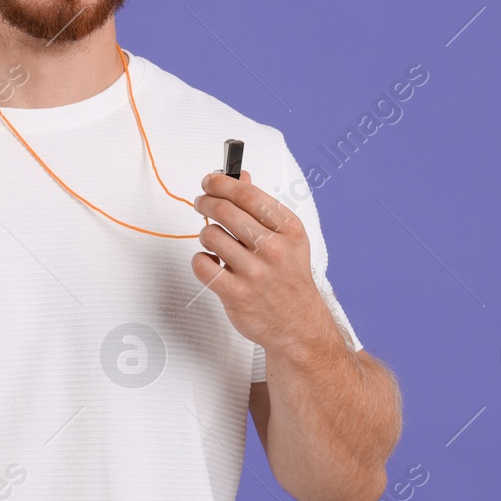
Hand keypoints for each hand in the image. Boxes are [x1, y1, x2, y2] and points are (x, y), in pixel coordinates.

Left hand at [191, 170, 331, 351]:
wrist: (298, 324)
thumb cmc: (289, 277)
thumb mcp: (288, 238)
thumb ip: (262, 206)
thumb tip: (240, 176)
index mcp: (289, 229)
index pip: (248, 194)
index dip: (222, 182)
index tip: (210, 181)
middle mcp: (274, 249)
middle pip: (225, 210)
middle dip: (206, 202)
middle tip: (202, 203)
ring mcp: (254, 273)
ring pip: (210, 235)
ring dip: (206, 234)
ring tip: (215, 241)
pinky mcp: (236, 294)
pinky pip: (201, 265)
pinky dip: (201, 260)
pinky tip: (213, 264)